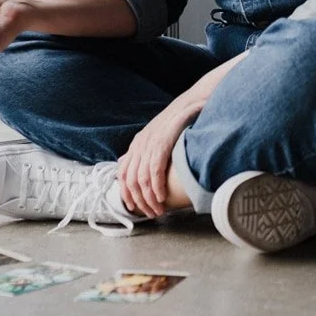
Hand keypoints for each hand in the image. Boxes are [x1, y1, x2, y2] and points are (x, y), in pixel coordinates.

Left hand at [117, 101, 195, 217]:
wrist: (193, 102)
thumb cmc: (178, 121)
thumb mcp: (156, 135)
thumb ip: (142, 150)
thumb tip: (127, 162)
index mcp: (137, 144)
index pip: (122, 174)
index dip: (126, 193)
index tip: (134, 208)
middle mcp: (139, 144)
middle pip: (130, 180)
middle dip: (139, 201)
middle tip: (151, 213)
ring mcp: (149, 143)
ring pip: (141, 179)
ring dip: (149, 198)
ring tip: (158, 209)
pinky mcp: (161, 143)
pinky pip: (154, 170)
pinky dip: (156, 186)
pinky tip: (162, 197)